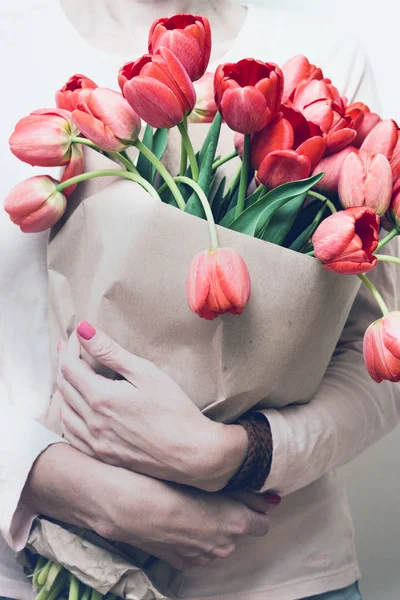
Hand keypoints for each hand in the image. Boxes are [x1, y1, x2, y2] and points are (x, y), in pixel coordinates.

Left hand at [58, 322, 247, 490]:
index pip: (70, 366)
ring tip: (73, 373)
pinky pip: (71, 435)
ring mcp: (95, 442)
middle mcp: (91, 422)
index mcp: (100, 398)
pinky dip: (68, 416)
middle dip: (66, 362)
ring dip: (65, 388)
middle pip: (64, 386)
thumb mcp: (146, 373)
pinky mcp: (102, 456)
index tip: (80, 333)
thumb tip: (83, 330)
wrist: (190, 453)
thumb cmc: (174, 410)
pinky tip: (75, 409)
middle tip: (73, 347)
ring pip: (64, 410)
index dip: (72, 346)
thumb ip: (111, 352)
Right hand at [97, 465, 271, 569]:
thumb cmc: (172, 485)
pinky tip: (180, 521)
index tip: (244, 496)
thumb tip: (273, 500)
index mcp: (236, 524)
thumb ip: (247, 492)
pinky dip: (194, 538)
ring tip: (193, 506)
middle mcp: (224, 547)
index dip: (254, 507)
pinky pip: (197, 550)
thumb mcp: (214, 483)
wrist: (132, 506)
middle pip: (239, 531)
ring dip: (212, 528)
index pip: (262, 522)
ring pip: (218, 542)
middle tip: (213, 496)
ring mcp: (202, 557)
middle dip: (232, 516)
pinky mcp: (181, 562)